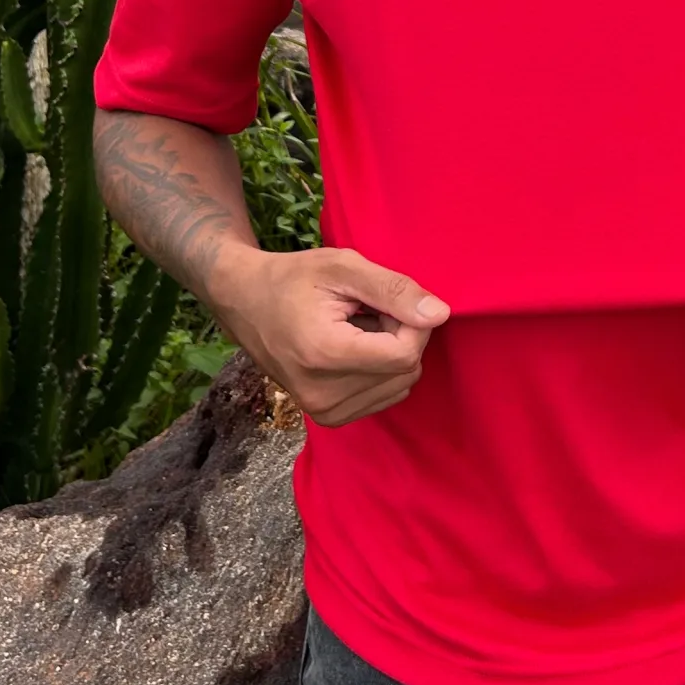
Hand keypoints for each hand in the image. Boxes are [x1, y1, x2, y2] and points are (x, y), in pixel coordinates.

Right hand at [208, 244, 450, 427]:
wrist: (244, 301)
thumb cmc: (292, 278)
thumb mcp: (343, 267)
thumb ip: (394, 289)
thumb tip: (440, 315)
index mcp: (324, 355)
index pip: (405, 354)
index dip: (410, 321)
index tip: (385, 299)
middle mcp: (324, 395)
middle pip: (405, 370)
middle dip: (400, 335)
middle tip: (366, 310)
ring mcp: (324, 412)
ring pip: (400, 385)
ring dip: (390, 352)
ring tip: (355, 328)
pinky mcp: (328, 417)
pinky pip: (385, 396)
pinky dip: (380, 369)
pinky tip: (352, 347)